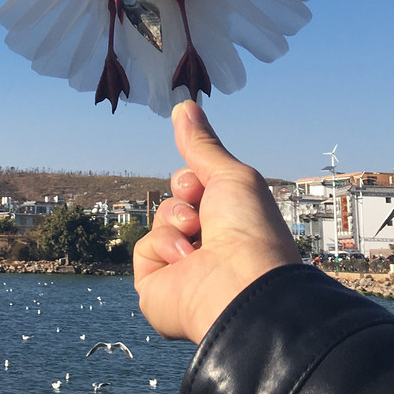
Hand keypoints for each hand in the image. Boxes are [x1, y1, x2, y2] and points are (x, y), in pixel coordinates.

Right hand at [133, 100, 300, 343]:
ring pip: (158, 222)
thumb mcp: (230, 174)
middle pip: (174, 202)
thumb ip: (202, 145)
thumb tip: (184, 105)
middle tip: (200, 211)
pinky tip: (185, 261)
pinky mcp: (157, 288)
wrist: (241, 283)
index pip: (192, 189)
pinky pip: (144, 251)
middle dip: (183, 198)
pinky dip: (162, 249)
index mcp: (229, 222)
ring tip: (196, 241)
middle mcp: (207, 246)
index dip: (192, 180)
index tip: (203, 186)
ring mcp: (182, 269)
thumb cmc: (249, 230)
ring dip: (174, 223)